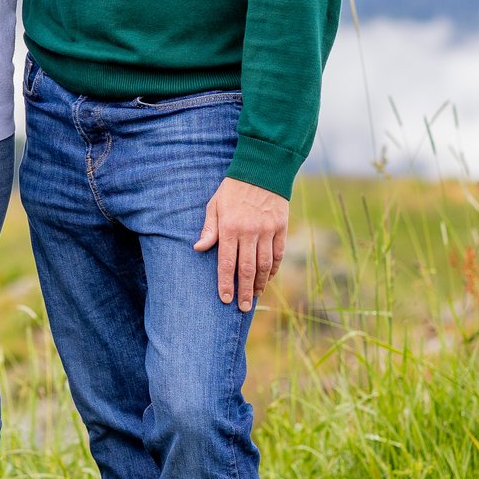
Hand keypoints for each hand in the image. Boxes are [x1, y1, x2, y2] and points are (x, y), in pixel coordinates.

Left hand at [195, 177, 289, 310]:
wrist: (262, 170)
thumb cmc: (232, 189)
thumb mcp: (214, 205)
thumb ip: (208, 229)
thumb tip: (198, 249)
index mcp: (229, 228)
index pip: (226, 263)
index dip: (225, 283)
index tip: (225, 299)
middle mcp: (249, 232)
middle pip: (247, 269)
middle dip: (244, 291)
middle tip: (242, 308)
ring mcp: (267, 231)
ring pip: (264, 264)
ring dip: (260, 283)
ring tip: (254, 296)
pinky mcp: (281, 228)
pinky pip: (278, 254)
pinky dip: (273, 269)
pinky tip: (268, 278)